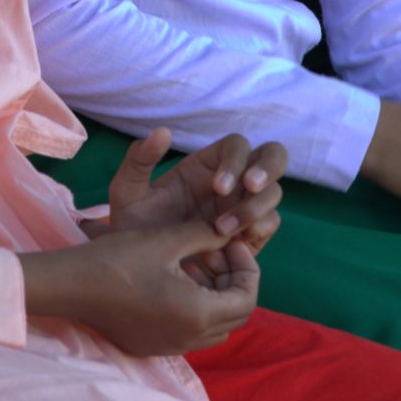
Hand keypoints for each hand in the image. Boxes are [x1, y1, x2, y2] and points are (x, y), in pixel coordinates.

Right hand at [27, 219, 257, 357]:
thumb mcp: (167, 240)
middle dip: (233, 282)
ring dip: (216, 297)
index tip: (230, 244)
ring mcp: (171, 347)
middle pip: (236, 316)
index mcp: (198, 314)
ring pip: (216, 327)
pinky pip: (192, 333)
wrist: (71, 286)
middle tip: (214, 253)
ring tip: (195, 266)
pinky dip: (196, 310)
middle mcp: (189, 339)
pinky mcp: (154, 347)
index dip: (247, 268)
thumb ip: (206, 235)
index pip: (247, 298)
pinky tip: (175, 283)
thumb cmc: (118, 259)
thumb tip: (230, 232)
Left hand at [104, 127, 289, 253]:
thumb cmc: (134, 225)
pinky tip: (233, 242)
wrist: (140, 269)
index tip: (218, 187)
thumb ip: (138, 160)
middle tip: (250, 186)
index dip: (235, 160)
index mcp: (207, 164)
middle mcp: (232, 181)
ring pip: (273, 194)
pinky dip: (258, 228)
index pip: (237, 145)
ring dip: (255, 207)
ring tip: (222, 229)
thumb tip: (164, 131)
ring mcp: (244, 206)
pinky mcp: (249, 235)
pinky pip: (269, 224)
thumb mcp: (127, 192)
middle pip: (272, 156)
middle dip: (267, 169)